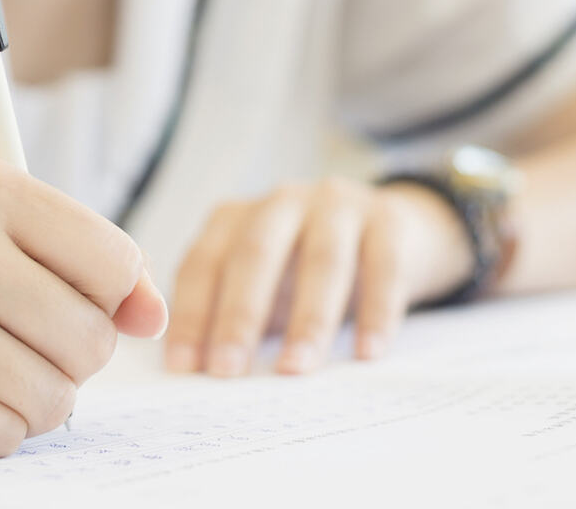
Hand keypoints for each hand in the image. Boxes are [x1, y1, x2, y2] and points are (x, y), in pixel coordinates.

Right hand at [0, 152, 166, 456]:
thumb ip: (84, 266)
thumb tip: (155, 316)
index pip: (113, 260)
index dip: (109, 301)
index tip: (71, 306)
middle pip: (90, 338)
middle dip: (68, 362)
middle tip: (15, 347)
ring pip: (52, 396)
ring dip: (28, 403)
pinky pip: (0, 437)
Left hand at [164, 178, 472, 376]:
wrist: (391, 234)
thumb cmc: (304, 270)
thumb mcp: (259, 285)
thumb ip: (224, 315)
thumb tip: (195, 373)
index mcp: (236, 217)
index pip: (203, 263)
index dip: (191, 315)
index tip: (184, 369)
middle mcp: (281, 202)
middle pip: (255, 254)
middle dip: (239, 315)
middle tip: (228, 371)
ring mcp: (336, 206)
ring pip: (322, 260)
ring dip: (307, 319)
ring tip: (295, 369)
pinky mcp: (388, 220)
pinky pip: (383, 267)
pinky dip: (376, 312)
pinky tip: (367, 353)